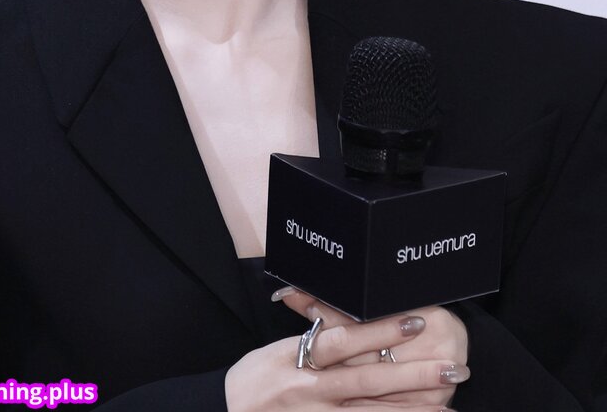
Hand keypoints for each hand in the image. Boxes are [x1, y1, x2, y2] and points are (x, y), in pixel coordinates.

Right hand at [224, 307, 468, 410]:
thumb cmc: (253, 380)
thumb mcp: (275, 350)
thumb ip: (310, 330)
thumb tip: (331, 301)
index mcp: (298, 359)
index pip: (345, 341)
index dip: (380, 331)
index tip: (416, 322)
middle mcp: (310, 392)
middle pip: (368, 382)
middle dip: (413, 375)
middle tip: (451, 367)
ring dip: (411, 410)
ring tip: (446, 400)